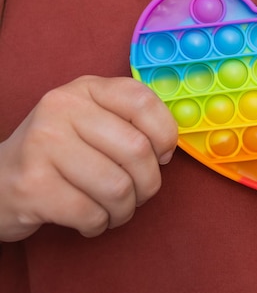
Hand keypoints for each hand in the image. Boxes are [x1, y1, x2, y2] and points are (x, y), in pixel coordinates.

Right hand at [0, 76, 177, 241]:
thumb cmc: (60, 153)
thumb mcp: (92, 120)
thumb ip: (130, 121)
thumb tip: (168, 149)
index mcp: (86, 88)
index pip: (142, 101)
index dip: (165, 134)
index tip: (161, 155)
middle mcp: (62, 108)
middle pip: (137, 150)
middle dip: (148, 184)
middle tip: (138, 194)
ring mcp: (42, 144)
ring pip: (118, 187)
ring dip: (124, 210)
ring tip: (114, 210)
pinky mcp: (31, 185)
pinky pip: (91, 213)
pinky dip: (99, 225)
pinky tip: (91, 220)